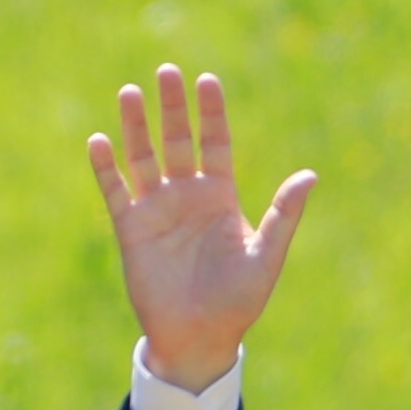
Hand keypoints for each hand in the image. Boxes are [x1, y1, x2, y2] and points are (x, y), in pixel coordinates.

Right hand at [87, 65, 314, 394]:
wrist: (201, 338)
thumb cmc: (239, 301)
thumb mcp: (267, 255)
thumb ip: (284, 214)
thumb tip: (310, 175)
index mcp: (221, 195)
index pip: (215, 142)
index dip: (211, 112)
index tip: (207, 81)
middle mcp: (187, 195)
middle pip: (177, 140)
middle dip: (171, 107)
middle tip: (167, 71)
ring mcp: (157, 210)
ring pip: (143, 158)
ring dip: (137, 126)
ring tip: (130, 92)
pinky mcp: (132, 230)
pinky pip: (117, 191)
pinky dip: (107, 167)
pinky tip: (100, 140)